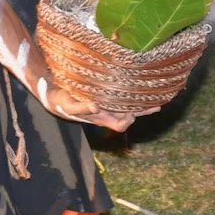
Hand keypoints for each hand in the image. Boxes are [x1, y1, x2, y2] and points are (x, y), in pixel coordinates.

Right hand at [42, 83, 158, 131]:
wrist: (57, 97)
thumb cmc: (63, 102)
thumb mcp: (69, 105)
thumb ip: (81, 108)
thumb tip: (95, 107)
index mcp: (101, 118)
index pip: (120, 125)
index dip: (127, 120)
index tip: (129, 111)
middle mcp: (107, 113)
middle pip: (130, 116)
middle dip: (143, 112)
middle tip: (156, 105)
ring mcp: (108, 105)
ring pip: (129, 107)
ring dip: (142, 105)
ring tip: (158, 99)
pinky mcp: (107, 96)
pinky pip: (123, 97)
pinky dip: (133, 95)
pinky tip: (141, 89)